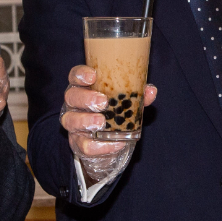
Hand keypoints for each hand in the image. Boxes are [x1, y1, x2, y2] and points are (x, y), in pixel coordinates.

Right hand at [61, 65, 156, 183]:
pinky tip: (115, 144)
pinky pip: (84, 145)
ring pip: (70, 121)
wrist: (107, 143)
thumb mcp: (125, 102)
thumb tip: (150, 91)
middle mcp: (74, 105)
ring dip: (86, 121)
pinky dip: (101, 146)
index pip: (75, 76)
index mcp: (84, 88)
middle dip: (86, 98)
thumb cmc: (114, 113)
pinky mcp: (78, 143)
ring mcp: (74, 124)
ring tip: (101, 123)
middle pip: (71, 96)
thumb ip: (136, 96)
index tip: (92, 76)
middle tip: (103, 102)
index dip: (81, 74)